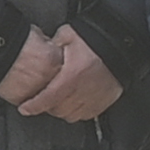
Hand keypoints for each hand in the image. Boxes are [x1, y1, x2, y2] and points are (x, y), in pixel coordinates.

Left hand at [0, 25, 122, 125]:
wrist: (124, 43)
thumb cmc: (99, 39)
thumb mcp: (69, 34)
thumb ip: (53, 44)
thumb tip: (41, 48)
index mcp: (73, 74)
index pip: (47, 97)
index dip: (33, 106)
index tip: (24, 108)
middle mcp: (84, 89)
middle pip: (58, 109)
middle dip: (47, 106)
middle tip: (42, 98)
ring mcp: (96, 97)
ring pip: (72, 115)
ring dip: (62, 110)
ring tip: (58, 101)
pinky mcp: (106, 100)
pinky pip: (87, 115)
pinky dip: (78, 112)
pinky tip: (75, 102)